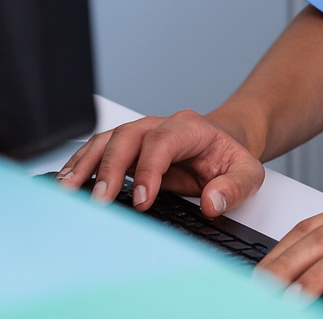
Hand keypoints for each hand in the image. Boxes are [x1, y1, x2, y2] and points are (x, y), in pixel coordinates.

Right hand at [55, 109, 264, 216]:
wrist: (224, 141)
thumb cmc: (230, 157)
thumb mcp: (249, 171)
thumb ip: (237, 186)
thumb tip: (214, 201)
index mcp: (190, 128)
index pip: (163, 141)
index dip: (148, 169)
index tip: (141, 200)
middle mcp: (161, 125)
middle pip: (128, 136)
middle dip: (110, 168)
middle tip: (99, 202)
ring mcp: (141, 133)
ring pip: (108, 139)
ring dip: (86, 164)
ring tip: (68, 191)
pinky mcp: (127, 146)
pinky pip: (99, 149)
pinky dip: (81, 164)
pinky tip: (68, 182)